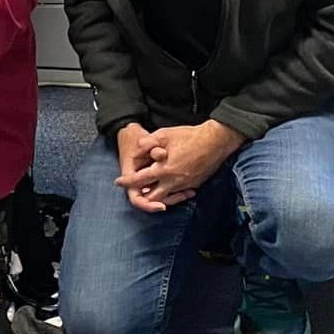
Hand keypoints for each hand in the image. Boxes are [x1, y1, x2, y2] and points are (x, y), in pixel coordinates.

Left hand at [116, 121, 242, 210]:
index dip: (127, 181)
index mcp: (164, 169)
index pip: (140, 179)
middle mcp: (174, 181)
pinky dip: (170, 195)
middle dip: (142, 196)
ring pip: (167, 198)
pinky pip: (179, 194)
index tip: (118, 181)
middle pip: (153, 196)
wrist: (214, 142)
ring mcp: (186, 185)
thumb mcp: (163, 134)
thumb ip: (146, 144)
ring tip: (147, 192)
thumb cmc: (188, 137)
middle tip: (133, 190)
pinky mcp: (194, 185)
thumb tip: (136, 150)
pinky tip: (165, 188)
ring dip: (156, 197)